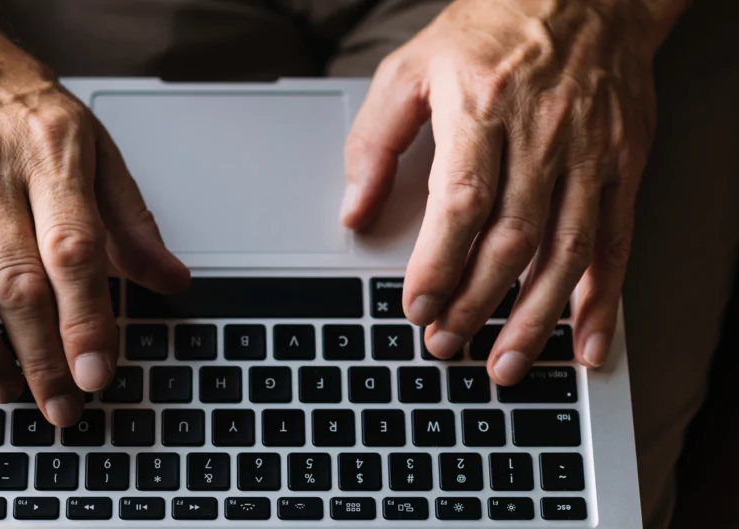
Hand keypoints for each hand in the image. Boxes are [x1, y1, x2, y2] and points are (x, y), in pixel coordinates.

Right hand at [0, 22, 188, 423]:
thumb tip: (171, 279)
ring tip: (9, 388)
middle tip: (61, 404)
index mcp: (49, 153)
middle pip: (14, 283)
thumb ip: (130, 218)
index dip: (87, 320)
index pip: (72, 250)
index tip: (97, 372)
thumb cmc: (14, 102)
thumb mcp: (92, 142)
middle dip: (42, 358)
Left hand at [341, 0, 666, 383]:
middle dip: (476, 303)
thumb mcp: (412, 67)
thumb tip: (354, 211)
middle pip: (512, 238)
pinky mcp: (623, 167)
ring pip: (566, 253)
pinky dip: (602, 301)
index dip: (439, 263)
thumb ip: (375, 140)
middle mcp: (542, 136)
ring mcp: (590, 155)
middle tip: (445, 344)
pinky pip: (616, 244)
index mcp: (483, 108)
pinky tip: (586, 344)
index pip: (462, 202)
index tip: (415, 307)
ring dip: (535, 319)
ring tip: (506, 365)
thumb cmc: (492, 30)